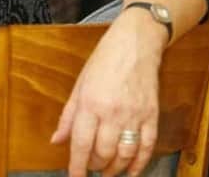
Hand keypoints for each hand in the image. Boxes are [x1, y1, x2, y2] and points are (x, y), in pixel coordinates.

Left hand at [50, 8, 167, 176]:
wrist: (135, 44)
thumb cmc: (104, 61)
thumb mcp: (78, 85)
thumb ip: (68, 116)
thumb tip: (56, 140)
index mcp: (90, 104)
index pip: (81, 143)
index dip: (77, 166)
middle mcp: (112, 112)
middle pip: (103, 152)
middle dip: (95, 165)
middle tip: (90, 167)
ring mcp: (134, 114)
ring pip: (125, 154)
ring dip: (115, 169)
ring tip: (107, 171)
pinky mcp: (152, 115)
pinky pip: (147, 146)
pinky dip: (140, 163)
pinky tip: (132, 170)